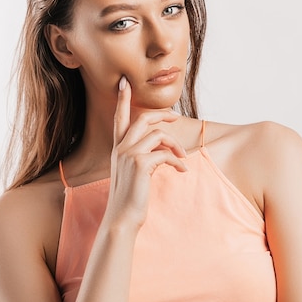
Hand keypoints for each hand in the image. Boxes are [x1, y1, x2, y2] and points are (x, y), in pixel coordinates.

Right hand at [104, 76, 187, 229]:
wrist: (122, 219)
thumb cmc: (130, 198)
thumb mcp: (133, 173)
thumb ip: (143, 157)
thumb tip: (163, 151)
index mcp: (118, 148)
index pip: (119, 118)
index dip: (122, 99)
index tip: (124, 83)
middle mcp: (121, 148)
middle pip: (144, 118)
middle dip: (162, 115)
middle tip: (176, 118)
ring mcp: (129, 155)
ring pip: (158, 135)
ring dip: (176, 144)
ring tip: (183, 157)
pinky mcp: (141, 164)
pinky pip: (166, 154)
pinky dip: (177, 161)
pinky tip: (182, 170)